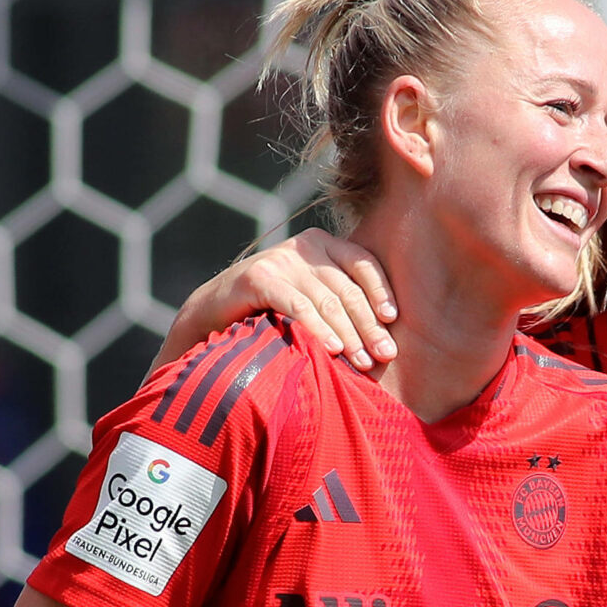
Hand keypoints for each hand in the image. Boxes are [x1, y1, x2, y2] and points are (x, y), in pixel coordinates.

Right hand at [158, 231, 398, 375]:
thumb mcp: (314, 297)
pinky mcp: (258, 277)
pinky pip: (297, 306)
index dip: (382, 291)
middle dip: (369, 325)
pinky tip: (332, 350)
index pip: (363, 263)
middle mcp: (304, 245)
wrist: (213, 313)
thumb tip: (386, 336)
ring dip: (348, 335)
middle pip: (347, 288)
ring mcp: (280, 259)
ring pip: (326, 301)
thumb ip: (342, 301)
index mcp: (324, 244)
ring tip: (363, 362)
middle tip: (385, 355)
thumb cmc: (274, 311)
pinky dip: (317, 329)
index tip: (392, 320)